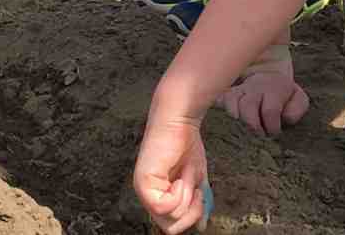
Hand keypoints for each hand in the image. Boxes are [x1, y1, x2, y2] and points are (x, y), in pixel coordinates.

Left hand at [134, 114, 210, 234]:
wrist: (180, 120)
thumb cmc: (186, 144)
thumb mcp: (196, 179)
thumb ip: (197, 203)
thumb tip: (202, 226)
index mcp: (159, 196)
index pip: (173, 225)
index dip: (191, 215)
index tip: (199, 194)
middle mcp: (148, 197)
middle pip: (171, 228)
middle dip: (191, 209)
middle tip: (193, 187)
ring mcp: (143, 191)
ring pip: (169, 219)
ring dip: (186, 197)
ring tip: (184, 175)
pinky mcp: (142, 183)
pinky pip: (163, 207)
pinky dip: (178, 194)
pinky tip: (178, 177)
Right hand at [215, 58, 309, 135]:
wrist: (268, 77)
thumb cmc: (284, 95)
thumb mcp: (298, 99)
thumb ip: (297, 108)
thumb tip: (285, 118)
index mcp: (274, 90)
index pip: (270, 111)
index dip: (272, 127)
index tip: (274, 133)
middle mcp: (254, 89)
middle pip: (247, 106)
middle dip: (253, 125)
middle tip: (258, 134)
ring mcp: (239, 91)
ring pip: (231, 103)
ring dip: (237, 118)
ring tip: (243, 128)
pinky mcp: (227, 94)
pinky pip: (219, 99)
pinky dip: (220, 108)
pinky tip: (225, 118)